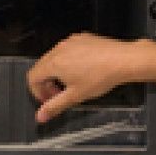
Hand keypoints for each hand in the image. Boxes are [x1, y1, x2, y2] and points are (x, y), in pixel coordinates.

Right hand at [27, 33, 150, 122]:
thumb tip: (40, 116)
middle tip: (60, 94)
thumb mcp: (75, 96)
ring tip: (72, 83)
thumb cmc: (101, 76)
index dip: (37, 92)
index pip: (32, 77)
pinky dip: (69, 61)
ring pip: (54, 57)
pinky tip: (83, 70)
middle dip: (47, 83)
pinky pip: (68, 50)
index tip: (49, 99)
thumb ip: (55, 106)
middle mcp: (59, 49)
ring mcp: (70, 42)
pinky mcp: (82, 38)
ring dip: (57, 72)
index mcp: (54, 63)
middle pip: (42, 67)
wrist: (123, 60)